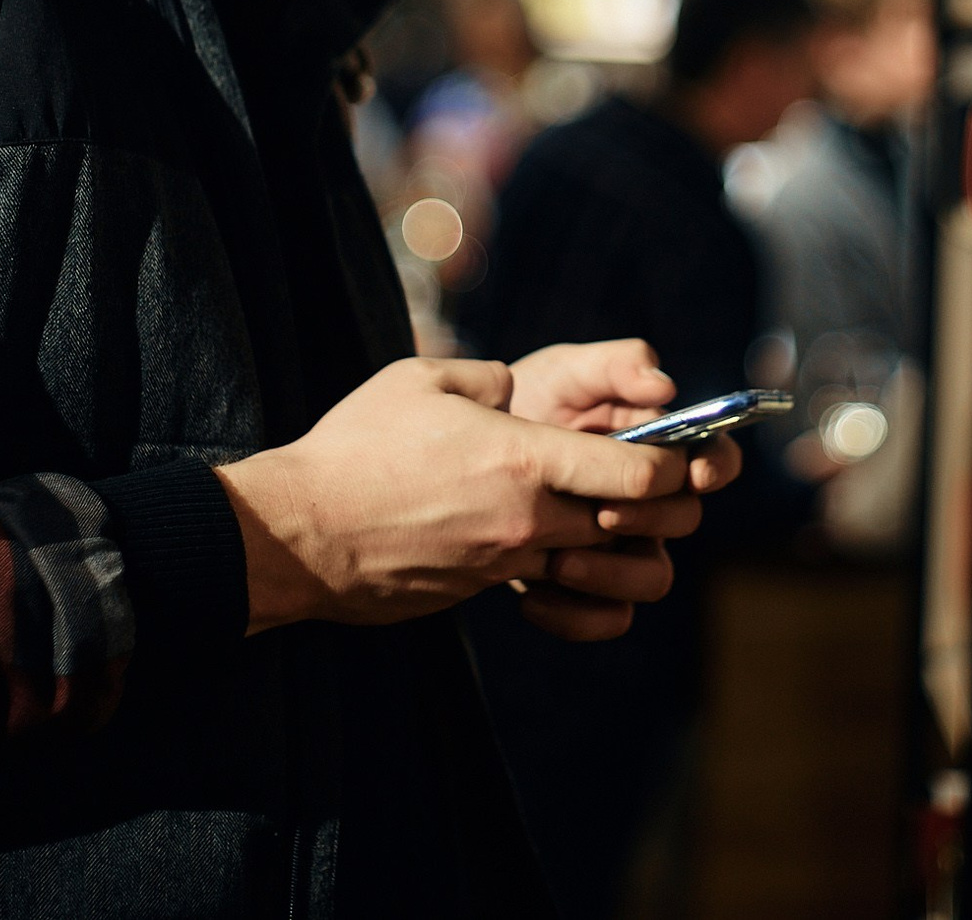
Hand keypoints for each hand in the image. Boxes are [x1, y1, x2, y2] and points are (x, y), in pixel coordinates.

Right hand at [212, 357, 689, 634]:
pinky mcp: (475, 592)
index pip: (642, 474)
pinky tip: (539, 542)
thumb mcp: (424, 380)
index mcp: (526, 460)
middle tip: (652, 483)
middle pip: (634, 526)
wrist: (298, 534)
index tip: (668, 449)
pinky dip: (557, 569)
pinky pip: (542, 586)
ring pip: (594, 565)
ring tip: (599, 513)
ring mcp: (502, 565)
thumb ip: (487, 379)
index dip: (673, 463)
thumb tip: (512, 392)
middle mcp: (529, 520)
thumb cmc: (356, 448)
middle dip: (657, 507)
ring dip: (609, 543)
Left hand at [504, 338, 747, 640]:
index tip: (693, 471)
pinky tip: (530, 595)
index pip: (715, 460)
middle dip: (648, 517)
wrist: (468, 454)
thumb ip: (617, 365)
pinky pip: (606, 619)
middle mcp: (650, 503)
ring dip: (612, 574)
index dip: (715, 467)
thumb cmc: (533, 401)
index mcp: (660, 448)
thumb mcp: (567, 371)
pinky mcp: (587, 587)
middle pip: (684, 521)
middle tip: (601, 512)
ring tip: (558, 560)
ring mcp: (622, 549)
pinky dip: (573, 615)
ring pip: (652, 580)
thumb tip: (663, 386)